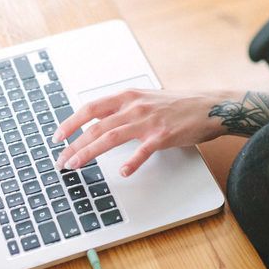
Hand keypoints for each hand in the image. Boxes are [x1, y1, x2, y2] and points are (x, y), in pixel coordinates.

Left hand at [51, 89, 226, 176]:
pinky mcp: (163, 135)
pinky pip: (143, 150)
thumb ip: (123, 108)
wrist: (210, 106)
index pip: (91, 108)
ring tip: (76, 165)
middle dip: (74, 144)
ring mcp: (149, 121)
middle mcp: (135, 106)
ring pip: (111, 137)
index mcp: (128, 96)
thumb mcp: (146, 98)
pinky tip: (123, 172)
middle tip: (62, 160)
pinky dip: (132, 162)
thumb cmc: (179, 105)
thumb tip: (98, 120)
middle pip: (96, 126)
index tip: (58, 136)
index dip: (71, 122)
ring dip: (89, 152)